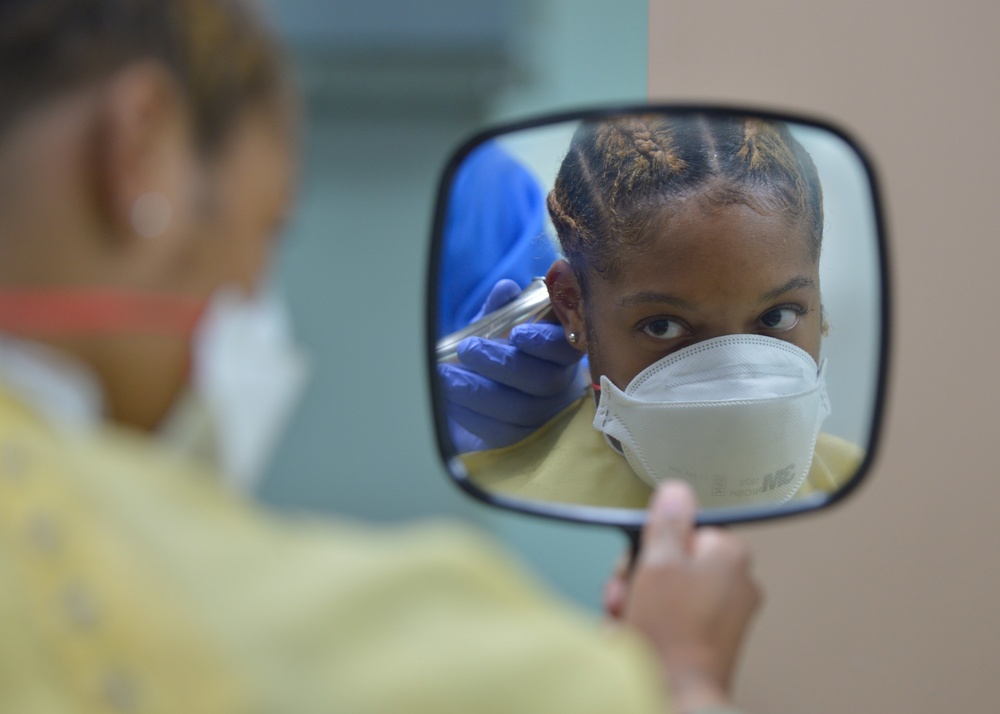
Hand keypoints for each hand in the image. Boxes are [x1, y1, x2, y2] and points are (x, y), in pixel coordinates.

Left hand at [440, 280, 584, 452]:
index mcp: (560, 357)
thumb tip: (506, 289)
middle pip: (542, 381)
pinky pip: (498, 433)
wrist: (470, 406)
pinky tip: (448, 399)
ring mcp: (543, 422)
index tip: (517, 333)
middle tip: (468, 348)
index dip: (545, 341)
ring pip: (519, 410)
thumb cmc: (491, 362)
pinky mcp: (519, 446)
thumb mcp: (493, 332)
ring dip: (477, 390)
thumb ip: (500, 311)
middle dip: (502, 363)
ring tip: (446, 374)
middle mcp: (559, 390)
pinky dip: (470, 413)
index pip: (565, 349)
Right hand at [619, 482, 760, 713]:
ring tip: (627, 623)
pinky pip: (672, 620)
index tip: (638, 561)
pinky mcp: (711, 642)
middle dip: (638, 579)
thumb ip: (668, 522)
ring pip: (666, 593)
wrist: (676, 699)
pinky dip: (648, 627)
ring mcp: (725, 616)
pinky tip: (634, 639)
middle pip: (671, 561)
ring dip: (636, 604)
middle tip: (626, 594)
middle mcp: (735, 584)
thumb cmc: (671, 636)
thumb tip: (677, 491)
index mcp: (730, 556)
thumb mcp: (658, 563)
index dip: (651, 546)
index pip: (683, 530)